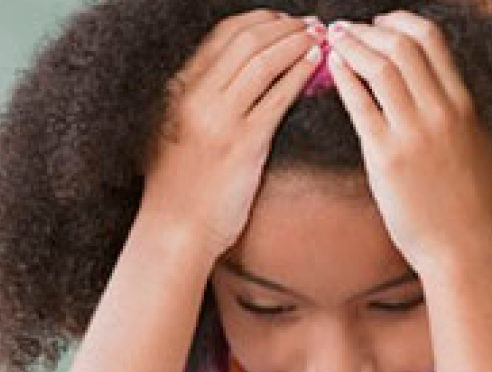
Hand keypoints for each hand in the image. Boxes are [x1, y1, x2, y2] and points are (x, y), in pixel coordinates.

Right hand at [141, 11, 323, 260]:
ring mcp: (220, 118)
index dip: (258, 21)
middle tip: (309, 24)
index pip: (221, 35)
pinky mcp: (244, 143)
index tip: (281, 20)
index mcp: (178, 90)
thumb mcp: (173, 133)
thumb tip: (227, 81)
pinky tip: (316, 66)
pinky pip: (277, 97)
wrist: (174, 230)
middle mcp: (196, 96)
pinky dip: (300, 74)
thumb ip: (194, 102)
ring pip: (263, 60)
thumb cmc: (177, 189)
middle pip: (246, 39)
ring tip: (319, 39)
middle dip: (284, 25)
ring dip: (297, 42)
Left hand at [326, 13, 491, 275]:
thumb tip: (463, 104)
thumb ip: (470, 121)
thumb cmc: (471, 205)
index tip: (379, 23)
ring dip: (353, 47)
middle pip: (403, 46)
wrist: (460, 245)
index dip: (400, 22)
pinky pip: (361, 105)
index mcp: (463, 105)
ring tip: (333, 41)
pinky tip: (331, 68)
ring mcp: (414, 133)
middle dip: (369, 29)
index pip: (432, 41)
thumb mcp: (484, 150)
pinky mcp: (387, 157)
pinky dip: (344, 79)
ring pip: (381, 67)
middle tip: (346, 28)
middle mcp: (441, 112)